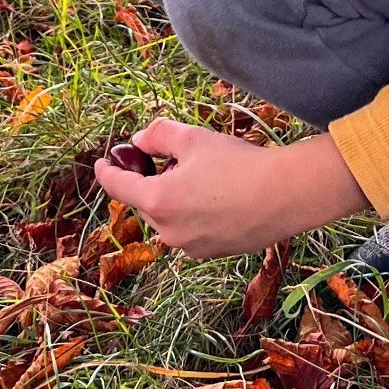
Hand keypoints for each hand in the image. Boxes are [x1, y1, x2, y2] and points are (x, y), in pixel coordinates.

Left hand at [93, 118, 367, 260]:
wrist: (286, 195)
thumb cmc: (239, 163)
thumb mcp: (193, 138)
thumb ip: (157, 135)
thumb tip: (138, 142)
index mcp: (157, 201)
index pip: (118, 187)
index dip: (106, 171)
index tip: (101, 163)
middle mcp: (168, 231)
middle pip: (146, 202)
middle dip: (153, 181)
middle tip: (177, 159)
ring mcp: (190, 247)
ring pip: (169, 217)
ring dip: (175, 199)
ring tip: (207, 178)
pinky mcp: (211, 253)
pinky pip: (190, 230)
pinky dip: (195, 214)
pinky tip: (222, 197)